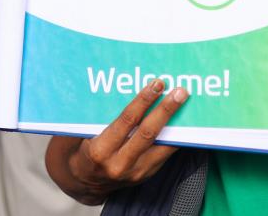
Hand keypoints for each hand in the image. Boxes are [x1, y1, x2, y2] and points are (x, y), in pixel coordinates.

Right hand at [45, 79, 187, 204]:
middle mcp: (118, 164)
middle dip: (165, 110)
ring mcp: (134, 173)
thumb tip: (122, 87)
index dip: (143, 102)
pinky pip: (164, 153)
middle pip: (147, 133)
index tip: (156, 85)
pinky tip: (184, 122)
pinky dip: (175, 137)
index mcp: (99, 151)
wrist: (84, 182)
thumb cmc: (82, 149)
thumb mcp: (81, 133)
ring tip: (185, 104)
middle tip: (179, 92)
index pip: (126, 122)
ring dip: (175, 122)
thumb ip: (99, 116)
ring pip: (161, 145)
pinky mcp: (146, 175)